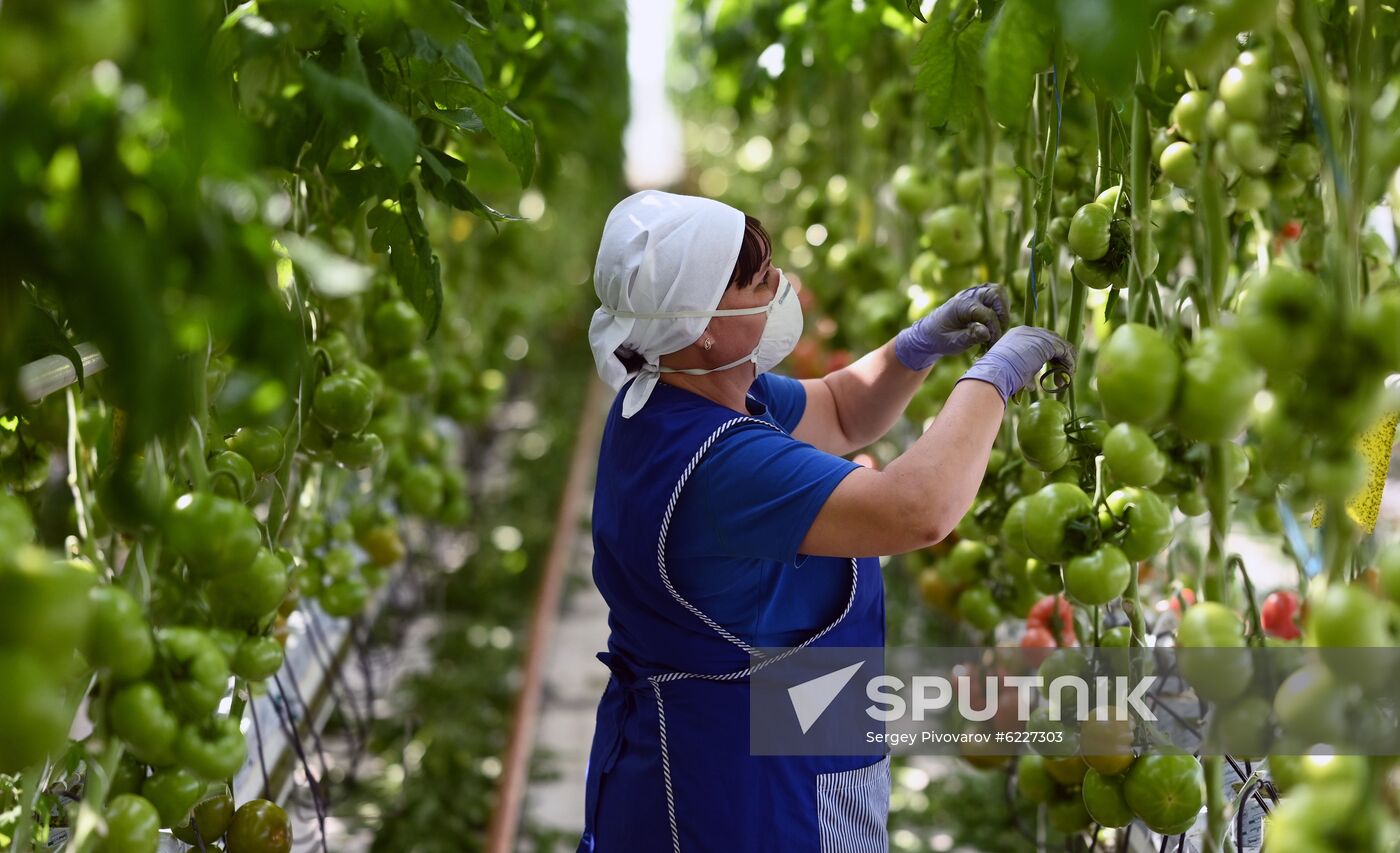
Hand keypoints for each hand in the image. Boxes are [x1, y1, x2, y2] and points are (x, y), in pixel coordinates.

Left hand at [894, 284, 1010, 370]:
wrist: (930, 332)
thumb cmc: (940, 338)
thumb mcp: (952, 343)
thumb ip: (969, 337)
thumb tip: (987, 333)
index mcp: (961, 306)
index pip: (988, 314)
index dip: (995, 331)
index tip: (992, 344)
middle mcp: (969, 295)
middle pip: (996, 293)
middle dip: (1003, 314)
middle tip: (999, 332)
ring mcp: (974, 292)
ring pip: (998, 291)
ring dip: (1003, 308)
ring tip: (998, 326)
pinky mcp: (978, 295)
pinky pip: (996, 294)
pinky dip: (1000, 305)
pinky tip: (994, 321)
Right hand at [957, 326, 1075, 402]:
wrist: (994, 375)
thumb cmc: (998, 378)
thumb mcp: (1012, 372)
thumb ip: (1024, 374)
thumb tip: (1032, 385)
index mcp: (1016, 336)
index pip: (1039, 342)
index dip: (1048, 357)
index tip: (1052, 371)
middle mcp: (1027, 332)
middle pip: (1052, 342)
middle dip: (1058, 360)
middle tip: (1061, 377)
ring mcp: (1037, 336)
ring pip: (1060, 347)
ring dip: (1065, 364)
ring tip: (1063, 381)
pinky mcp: (1046, 344)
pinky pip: (1064, 351)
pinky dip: (1068, 364)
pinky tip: (1067, 376)